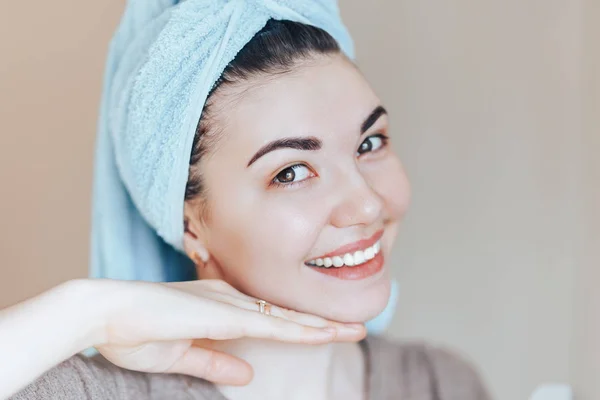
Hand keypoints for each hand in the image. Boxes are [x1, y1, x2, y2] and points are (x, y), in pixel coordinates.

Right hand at [91, 279, 365, 384]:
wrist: (104, 313)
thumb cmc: (135, 331)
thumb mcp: (183, 356)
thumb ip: (217, 363)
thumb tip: (249, 374)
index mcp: (220, 309)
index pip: (270, 320)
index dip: (299, 327)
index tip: (325, 333)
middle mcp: (230, 302)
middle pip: (286, 316)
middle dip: (322, 323)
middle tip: (356, 328)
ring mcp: (228, 306)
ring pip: (285, 318)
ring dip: (321, 325)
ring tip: (353, 329)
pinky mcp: (221, 313)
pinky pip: (269, 324)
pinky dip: (298, 330)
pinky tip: (321, 334)